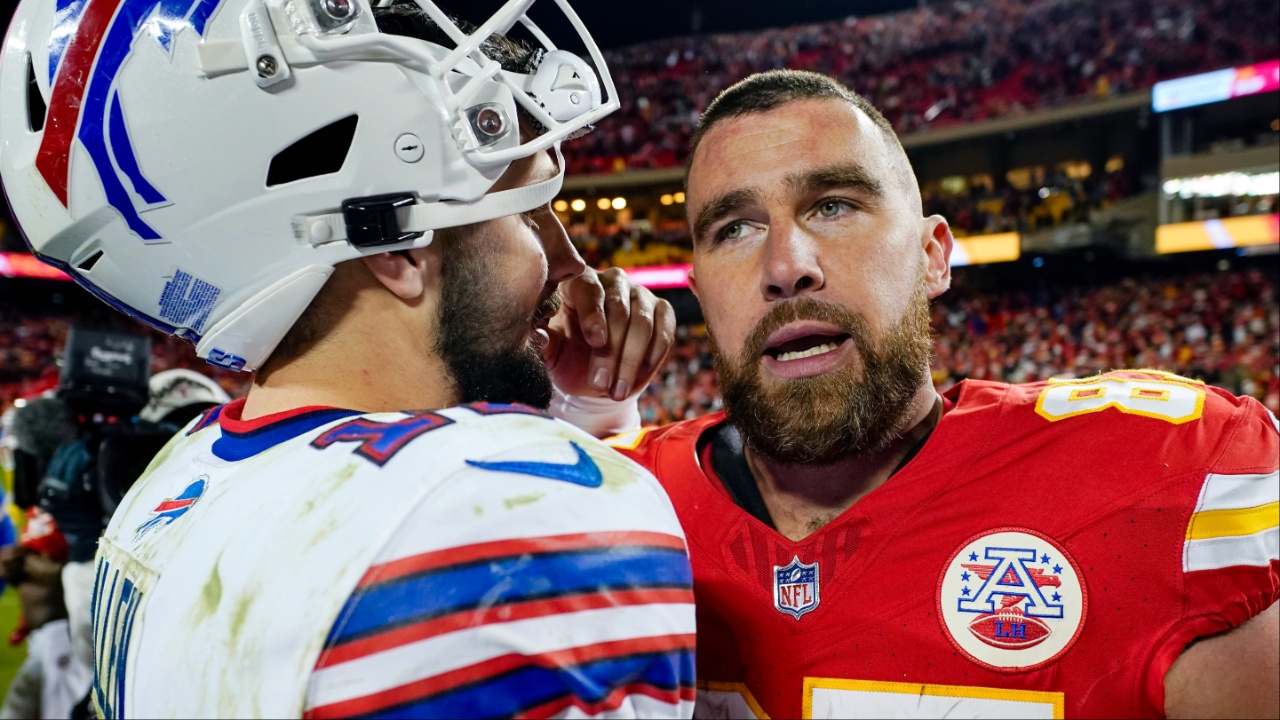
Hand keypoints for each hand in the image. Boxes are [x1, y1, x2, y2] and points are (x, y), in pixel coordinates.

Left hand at [544, 267, 674, 400]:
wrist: (595, 374)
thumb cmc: (568, 356)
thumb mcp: (551, 353)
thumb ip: (543, 343)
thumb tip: (539, 336)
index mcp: (579, 282)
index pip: (589, 289)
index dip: (593, 314)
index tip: (596, 341)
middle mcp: (612, 281)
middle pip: (619, 309)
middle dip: (612, 351)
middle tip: (601, 384)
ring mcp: (640, 294)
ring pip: (643, 323)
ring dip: (630, 361)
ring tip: (616, 392)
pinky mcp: (663, 311)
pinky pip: (664, 333)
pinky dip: (651, 360)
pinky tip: (635, 382)